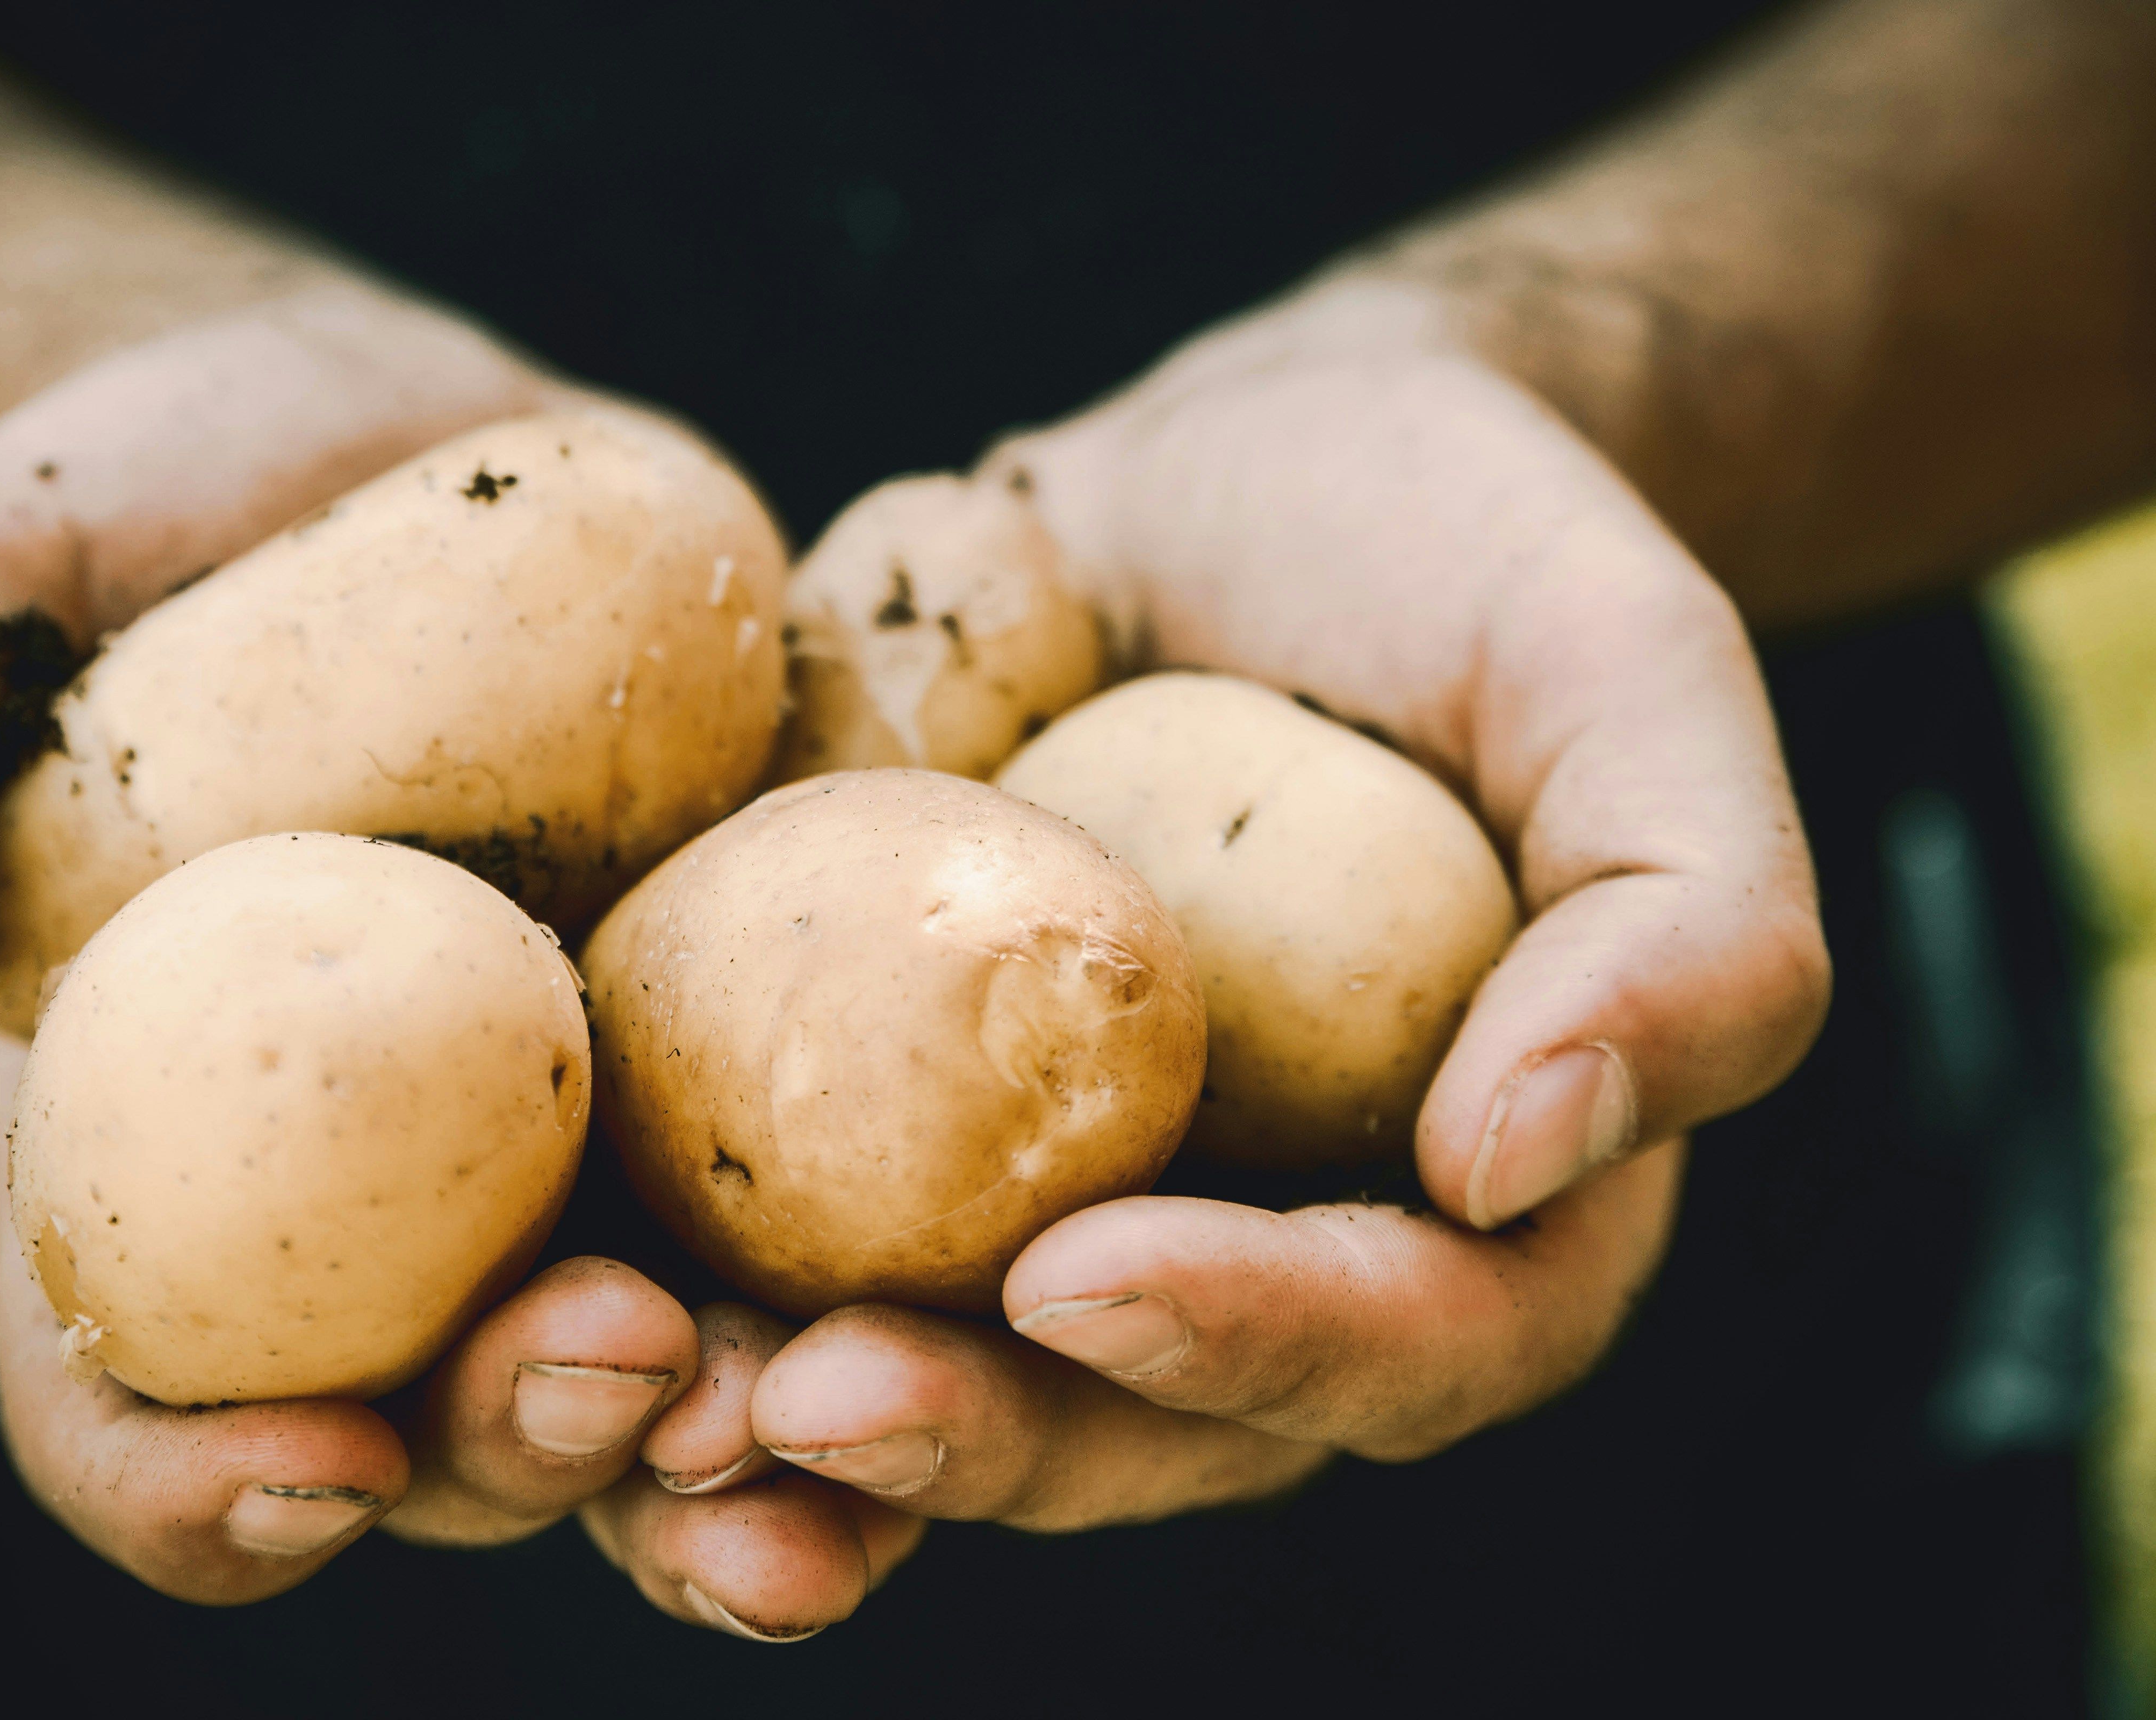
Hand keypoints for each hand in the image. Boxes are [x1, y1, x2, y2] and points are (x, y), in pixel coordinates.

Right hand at [0, 282, 839, 1610]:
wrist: (361, 443)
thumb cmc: (118, 525)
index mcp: (154, 1176)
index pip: (134, 1421)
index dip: (201, 1491)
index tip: (317, 1463)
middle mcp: (375, 1213)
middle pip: (440, 1433)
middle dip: (537, 1447)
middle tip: (633, 1361)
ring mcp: (574, 1144)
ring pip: (663, 1376)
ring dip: (756, 1432)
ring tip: (842, 1392)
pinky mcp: (742, 1038)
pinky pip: (829, 1197)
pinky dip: (905, 1258)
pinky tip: (1002, 1251)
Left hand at [673, 271, 1825, 1592]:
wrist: (1245, 476)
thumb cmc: (1470, 563)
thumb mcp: (1633, 682)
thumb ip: (1688, 924)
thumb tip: (1529, 1152)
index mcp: (1460, 1209)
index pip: (1387, 1344)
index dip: (1251, 1344)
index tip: (1091, 1275)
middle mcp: (1241, 1248)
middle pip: (1125, 1429)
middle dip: (972, 1440)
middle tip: (812, 1405)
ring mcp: (1038, 1199)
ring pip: (921, 1396)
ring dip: (771, 1452)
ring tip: (641, 1412)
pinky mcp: (866, 1114)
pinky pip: (762, 1252)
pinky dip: (656, 1298)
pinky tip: (536, 1300)